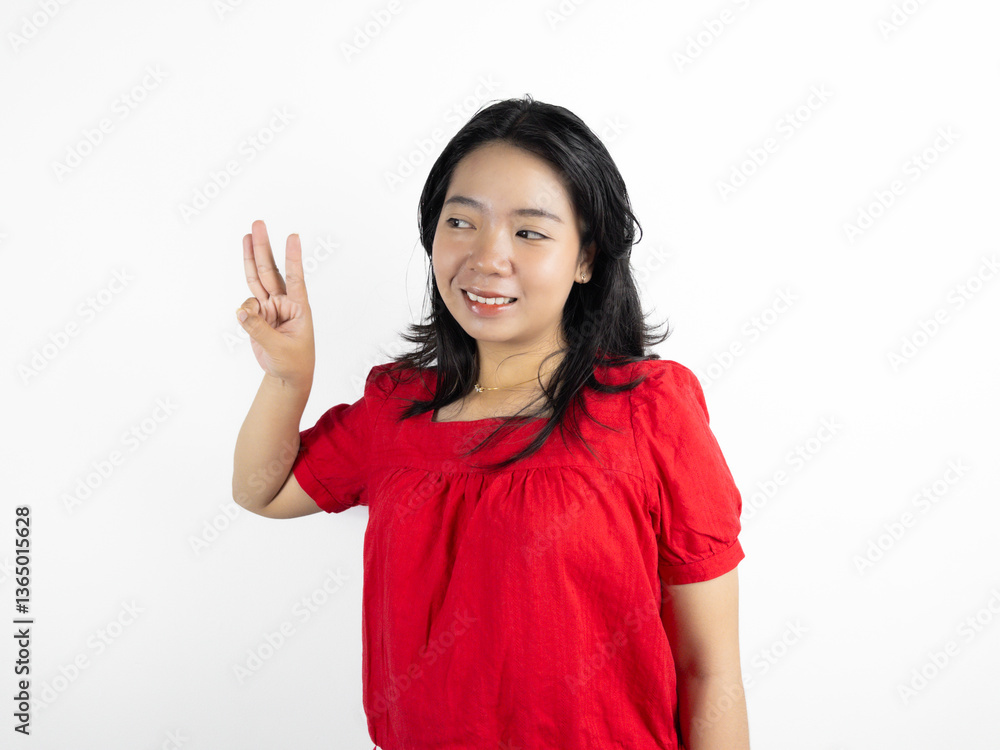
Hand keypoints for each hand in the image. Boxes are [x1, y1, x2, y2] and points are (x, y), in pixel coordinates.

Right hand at [236, 220, 315, 389]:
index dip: (293, 258)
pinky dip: (243, 310)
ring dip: (251, 257)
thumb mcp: (278, 348)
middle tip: (258, 224)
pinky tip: (245, 316)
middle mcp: (283, 302)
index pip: (296, 278)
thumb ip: (258, 328)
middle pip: (271, 271)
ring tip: (247, 236)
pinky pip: (246, 305)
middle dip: (264, 248)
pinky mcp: (256, 315)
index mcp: (298, 307)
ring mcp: (269, 307)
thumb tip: (240, 310)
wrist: (286, 375)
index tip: (293, 236)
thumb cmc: (293, 362)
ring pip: (257, 279)